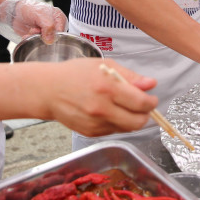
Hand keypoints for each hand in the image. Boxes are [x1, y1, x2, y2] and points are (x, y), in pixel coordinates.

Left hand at [0, 0, 66, 43]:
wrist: (15, 11)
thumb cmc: (29, 8)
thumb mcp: (40, 14)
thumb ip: (48, 26)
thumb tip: (51, 40)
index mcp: (59, 19)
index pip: (61, 33)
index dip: (52, 35)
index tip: (42, 30)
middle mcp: (54, 26)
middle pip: (53, 39)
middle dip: (42, 37)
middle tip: (35, 29)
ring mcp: (45, 32)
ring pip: (44, 42)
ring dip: (35, 38)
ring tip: (31, 30)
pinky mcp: (38, 37)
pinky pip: (36, 43)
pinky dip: (30, 40)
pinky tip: (27, 34)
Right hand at [34, 58, 157, 136]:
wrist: (48, 91)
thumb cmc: (75, 74)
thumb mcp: (104, 66)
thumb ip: (130, 77)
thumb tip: (151, 84)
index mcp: (107, 88)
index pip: (141, 103)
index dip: (152, 103)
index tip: (151, 99)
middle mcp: (102, 109)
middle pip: (138, 122)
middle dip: (145, 115)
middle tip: (143, 106)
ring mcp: (95, 123)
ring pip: (127, 128)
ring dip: (132, 119)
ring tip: (124, 106)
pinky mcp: (90, 133)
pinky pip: (114, 131)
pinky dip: (117, 123)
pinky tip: (109, 111)